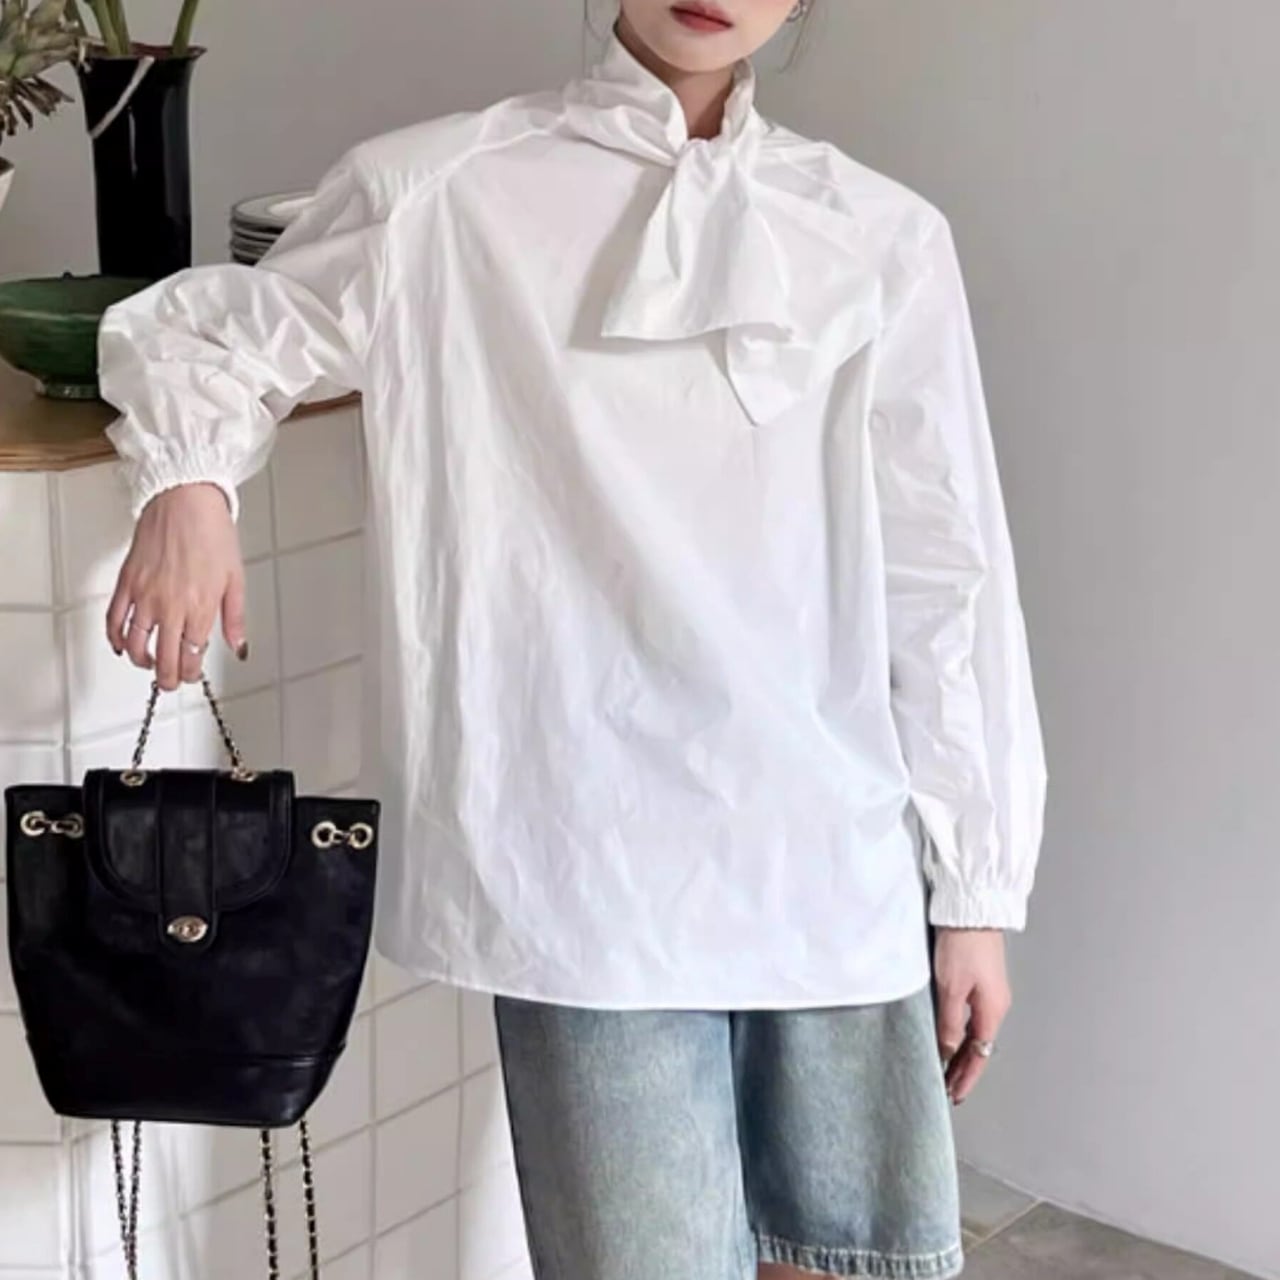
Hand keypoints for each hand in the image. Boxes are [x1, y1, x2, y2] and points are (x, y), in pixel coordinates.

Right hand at [106, 483, 247, 691]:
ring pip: (135, 644)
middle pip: (163, 658)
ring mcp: (145, 595)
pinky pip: (114, 619)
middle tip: (170, 681)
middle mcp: (171, 606)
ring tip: (149, 664)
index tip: (191, 674)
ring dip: (141, 662)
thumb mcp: (235, 579)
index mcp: (200, 607)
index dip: (190, 672)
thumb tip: (239, 647)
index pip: (191, 656)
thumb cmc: (213, 533)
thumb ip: (235, 618)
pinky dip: (115, 638)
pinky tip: (122, 645)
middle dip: (167, 678)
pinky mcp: (126, 582)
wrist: (184, 500)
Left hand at [932, 927, 1010, 1104]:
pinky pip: (972, 1016)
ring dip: (962, 1051)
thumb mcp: (951, 987)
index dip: (966, 1077)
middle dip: (964, 1069)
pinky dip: (961, 1032)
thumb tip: (947, 1052)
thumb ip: (949, 1022)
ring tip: (946, 1068)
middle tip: (947, 1088)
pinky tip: (950, 1036)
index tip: (954, 1095)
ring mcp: (990, 992)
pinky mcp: (981, 979)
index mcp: (992, 1010)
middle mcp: (995, 1005)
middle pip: (979, 1046)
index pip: (979, 1054)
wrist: (972, 910)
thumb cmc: (962, 944)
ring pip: (975, 1032)